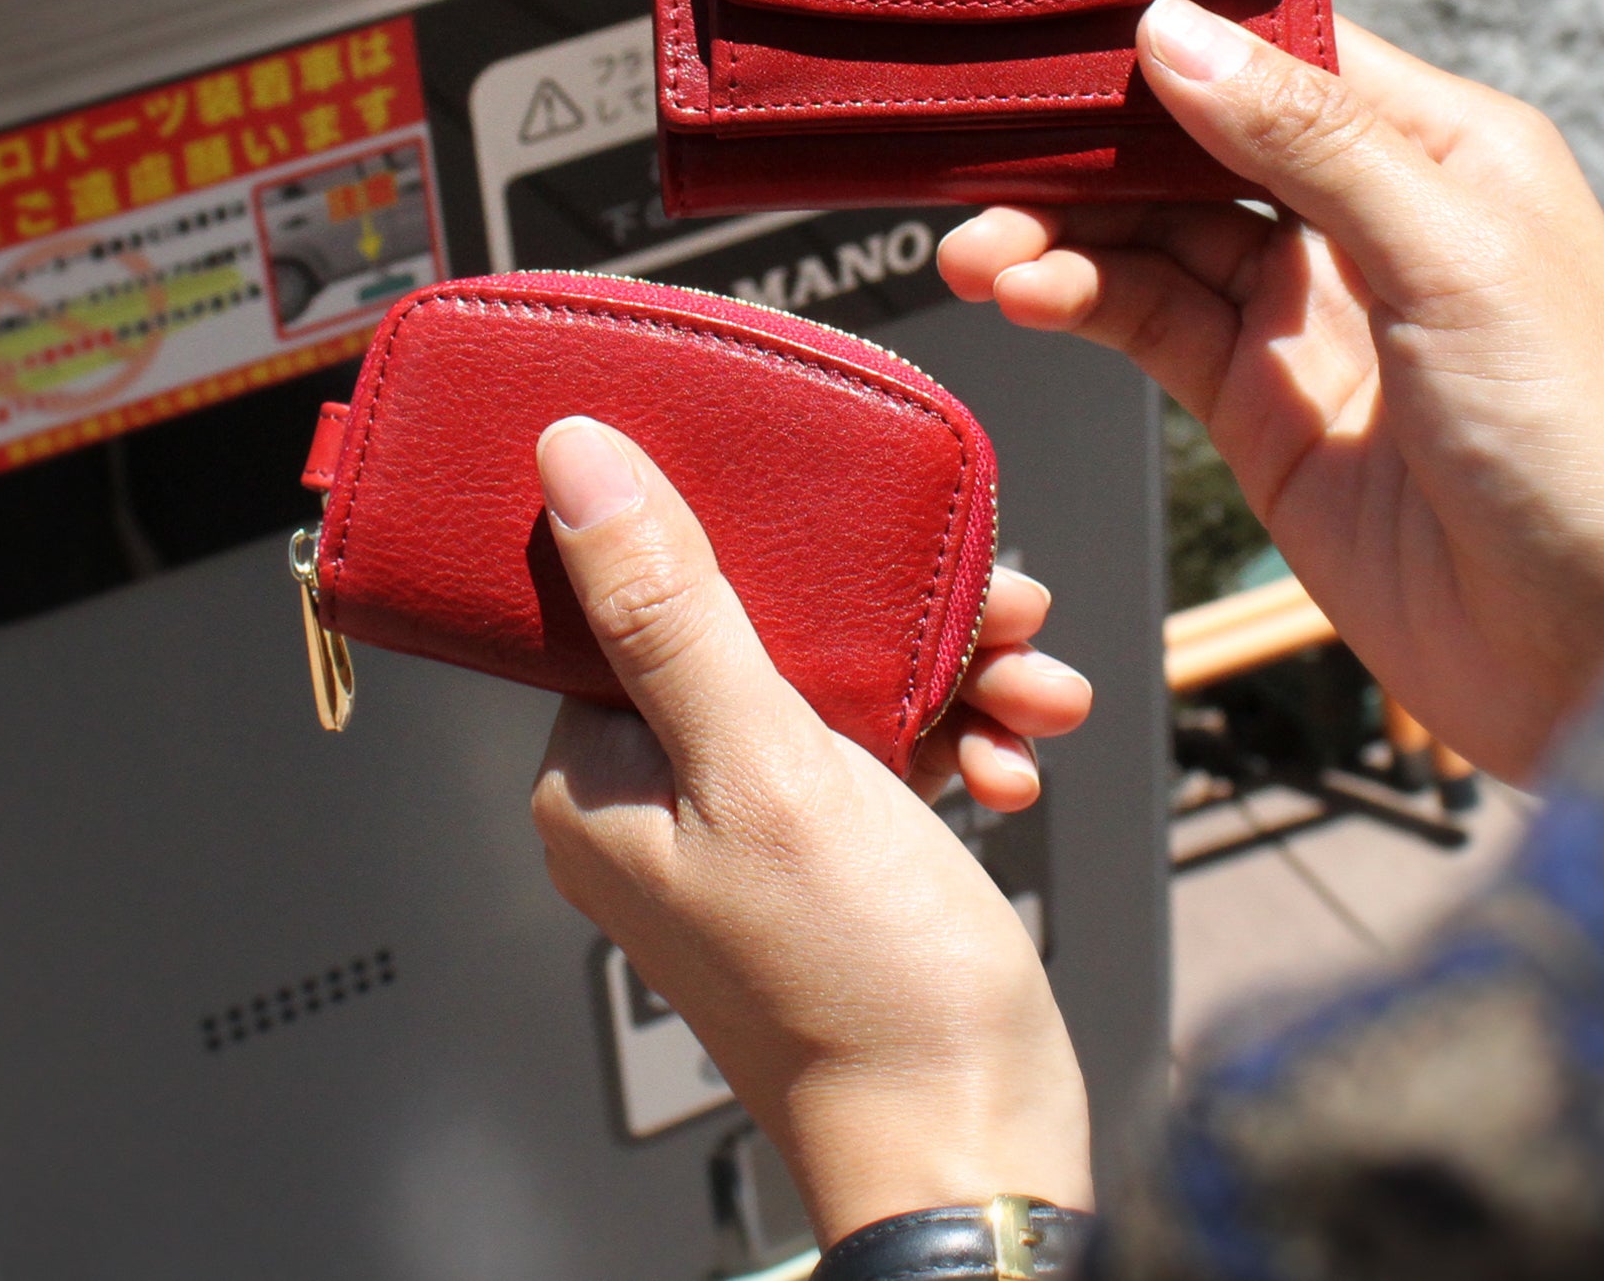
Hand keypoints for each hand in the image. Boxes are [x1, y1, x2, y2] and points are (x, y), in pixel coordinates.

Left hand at [527, 417, 1093, 1243]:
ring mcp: (749, 828)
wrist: (974, 1143)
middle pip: (771, 626)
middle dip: (899, 611)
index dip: (763, 538)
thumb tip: (572, 460)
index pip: (651, 592)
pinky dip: (962, 736)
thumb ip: (671, 610)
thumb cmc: (860, 989)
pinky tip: (1018, 757)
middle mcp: (660, 798)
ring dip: (955, 670)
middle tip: (996, 604)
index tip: (855, 514)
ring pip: (847, 680)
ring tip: (1031, 683)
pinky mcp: (829, 852)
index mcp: (600, 778)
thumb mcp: (765, 767)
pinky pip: (889, 747)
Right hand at [939, 0, 1603, 777]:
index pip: (1288, 50)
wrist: (1599, 654)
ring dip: (1064, 232)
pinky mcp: (1262, 410)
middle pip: (1201, 142)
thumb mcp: (1452, 258)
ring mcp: (1311, 317)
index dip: (1182, 34)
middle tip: (982, 141)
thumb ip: (1309, 141)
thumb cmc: (1581, 442)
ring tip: (981, 246)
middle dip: (1094, 141)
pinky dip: (1079, 302)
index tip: (1066, 24)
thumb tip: (1176, 30)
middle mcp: (1373, 218)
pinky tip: (1023, 292)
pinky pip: (1151, 325)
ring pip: (1157, 237)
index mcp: (1445, 149)